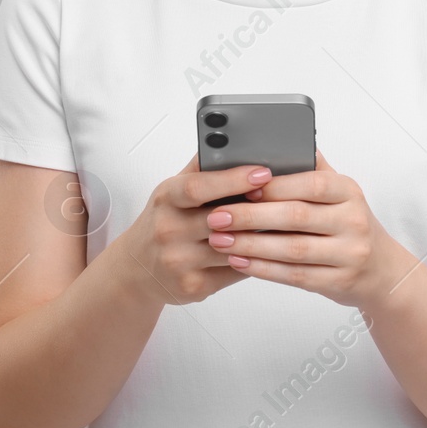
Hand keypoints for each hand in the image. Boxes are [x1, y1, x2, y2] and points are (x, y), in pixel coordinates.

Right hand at [116, 152, 271, 305]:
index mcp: (166, 198)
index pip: (198, 187)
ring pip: (232, 248)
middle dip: (256, 210)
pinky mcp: (193, 286)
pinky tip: (270, 249)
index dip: (232, 179)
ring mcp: (179, 261)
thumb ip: (202, 168)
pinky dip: (256, 260)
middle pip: (220, 219)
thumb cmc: (164, 221)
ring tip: (286, 223)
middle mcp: (168, 229)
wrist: (137, 268)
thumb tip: (234, 141)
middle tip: (289, 198)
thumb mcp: (173, 189)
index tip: (263, 173)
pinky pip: (234, 271)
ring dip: (262, 237)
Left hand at [203, 149, 412, 308]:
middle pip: (296, 216)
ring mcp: (349, 253)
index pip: (310, 183)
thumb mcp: (339, 193)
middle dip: (251, 216)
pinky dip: (263, 269)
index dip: (274, 186)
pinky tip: (239, 262)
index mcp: (348, 191)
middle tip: (217, 216)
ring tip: (220, 241)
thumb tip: (279, 140)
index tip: (239, 187)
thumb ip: (312, 169)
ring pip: (292, 249)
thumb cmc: (348, 224)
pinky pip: (294, 276)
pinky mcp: (338, 282)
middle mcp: (353, 220)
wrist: (381, 271)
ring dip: (251, 245)